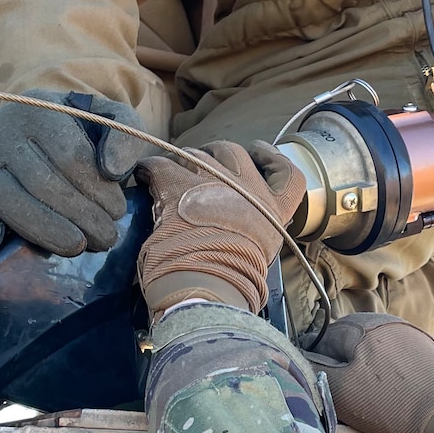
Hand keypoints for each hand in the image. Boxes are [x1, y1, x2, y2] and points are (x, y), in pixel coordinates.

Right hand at [0, 91, 144, 255]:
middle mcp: (3, 128)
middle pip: (42, 182)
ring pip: (9, 199)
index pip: (71, 156)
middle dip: (79, 217)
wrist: (23, 119)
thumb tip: (112, 171)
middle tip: (106, 239)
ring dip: (45, 231)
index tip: (117, 212)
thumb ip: (124, 136)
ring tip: (77, 247)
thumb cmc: (74, 125)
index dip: (98, 190)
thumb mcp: (107, 118)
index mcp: (40, 109)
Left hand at [137, 141, 305, 316]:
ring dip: (186, 161)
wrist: (208, 281)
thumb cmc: (235, 280)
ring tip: (174, 174)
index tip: (259, 151)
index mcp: (272, 210)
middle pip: (234, 153)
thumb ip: (255, 236)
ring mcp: (212, 182)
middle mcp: (247, 189)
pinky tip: (145, 173)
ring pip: (198, 154)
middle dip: (217, 154)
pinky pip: (161, 164)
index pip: (288, 175)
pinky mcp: (178, 184)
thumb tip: (239, 239)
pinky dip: (151, 166)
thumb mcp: (260, 258)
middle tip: (204, 166)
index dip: (271, 158)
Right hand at [310, 312, 433, 432]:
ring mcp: (410, 334)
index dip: (318, 365)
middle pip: (348, 341)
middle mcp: (386, 321)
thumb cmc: (393, 405)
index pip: (321, 339)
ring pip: (372, 350)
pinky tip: (395, 394)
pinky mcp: (429, 351)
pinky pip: (395, 357)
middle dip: (343, 365)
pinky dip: (388, 373)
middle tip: (350, 396)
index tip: (326, 389)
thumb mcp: (342, 390)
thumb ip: (314, 369)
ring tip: (374, 398)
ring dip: (365, 370)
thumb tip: (294, 355)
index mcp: (361, 325)